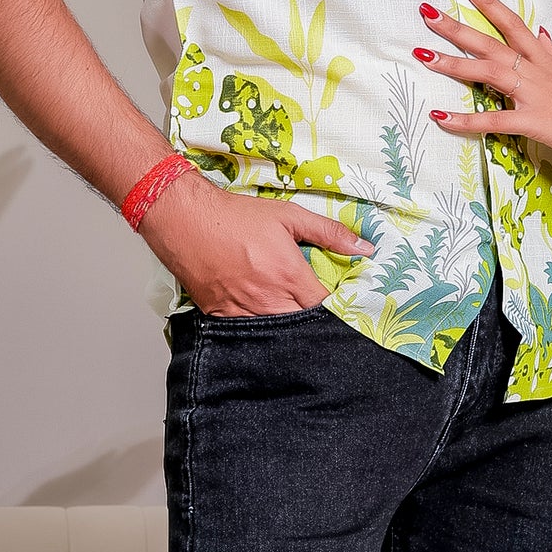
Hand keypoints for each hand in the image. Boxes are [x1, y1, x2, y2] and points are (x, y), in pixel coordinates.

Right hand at [140, 168, 370, 316]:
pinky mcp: (222, 317)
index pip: (325, 309)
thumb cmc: (235, 218)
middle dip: (314, 323)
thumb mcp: (289, 216)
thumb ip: (329, 233)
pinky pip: (248, 335)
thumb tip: (365, 248)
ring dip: (288, 328)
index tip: (342, 306)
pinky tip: (265, 320)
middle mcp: (269, 300)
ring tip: (293, 318)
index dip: (337, 310)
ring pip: (277, 335)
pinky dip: (260, 331)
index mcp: (289, 277)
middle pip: (303, 327)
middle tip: (319, 315)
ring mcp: (244, 312)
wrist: (186, 222)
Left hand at [417, 0, 551, 169]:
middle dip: (456, 27)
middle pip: (490, 42)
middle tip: (426, 12)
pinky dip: (465, 120)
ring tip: (422, 55)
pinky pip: (492, 121)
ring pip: (487, 73)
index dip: (489, 3)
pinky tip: (440, 115)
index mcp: (544, 56)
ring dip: (452, 64)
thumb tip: (541, 31)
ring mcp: (532, 95)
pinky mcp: (532, 122)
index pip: (512, 23)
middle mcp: (535, 69)